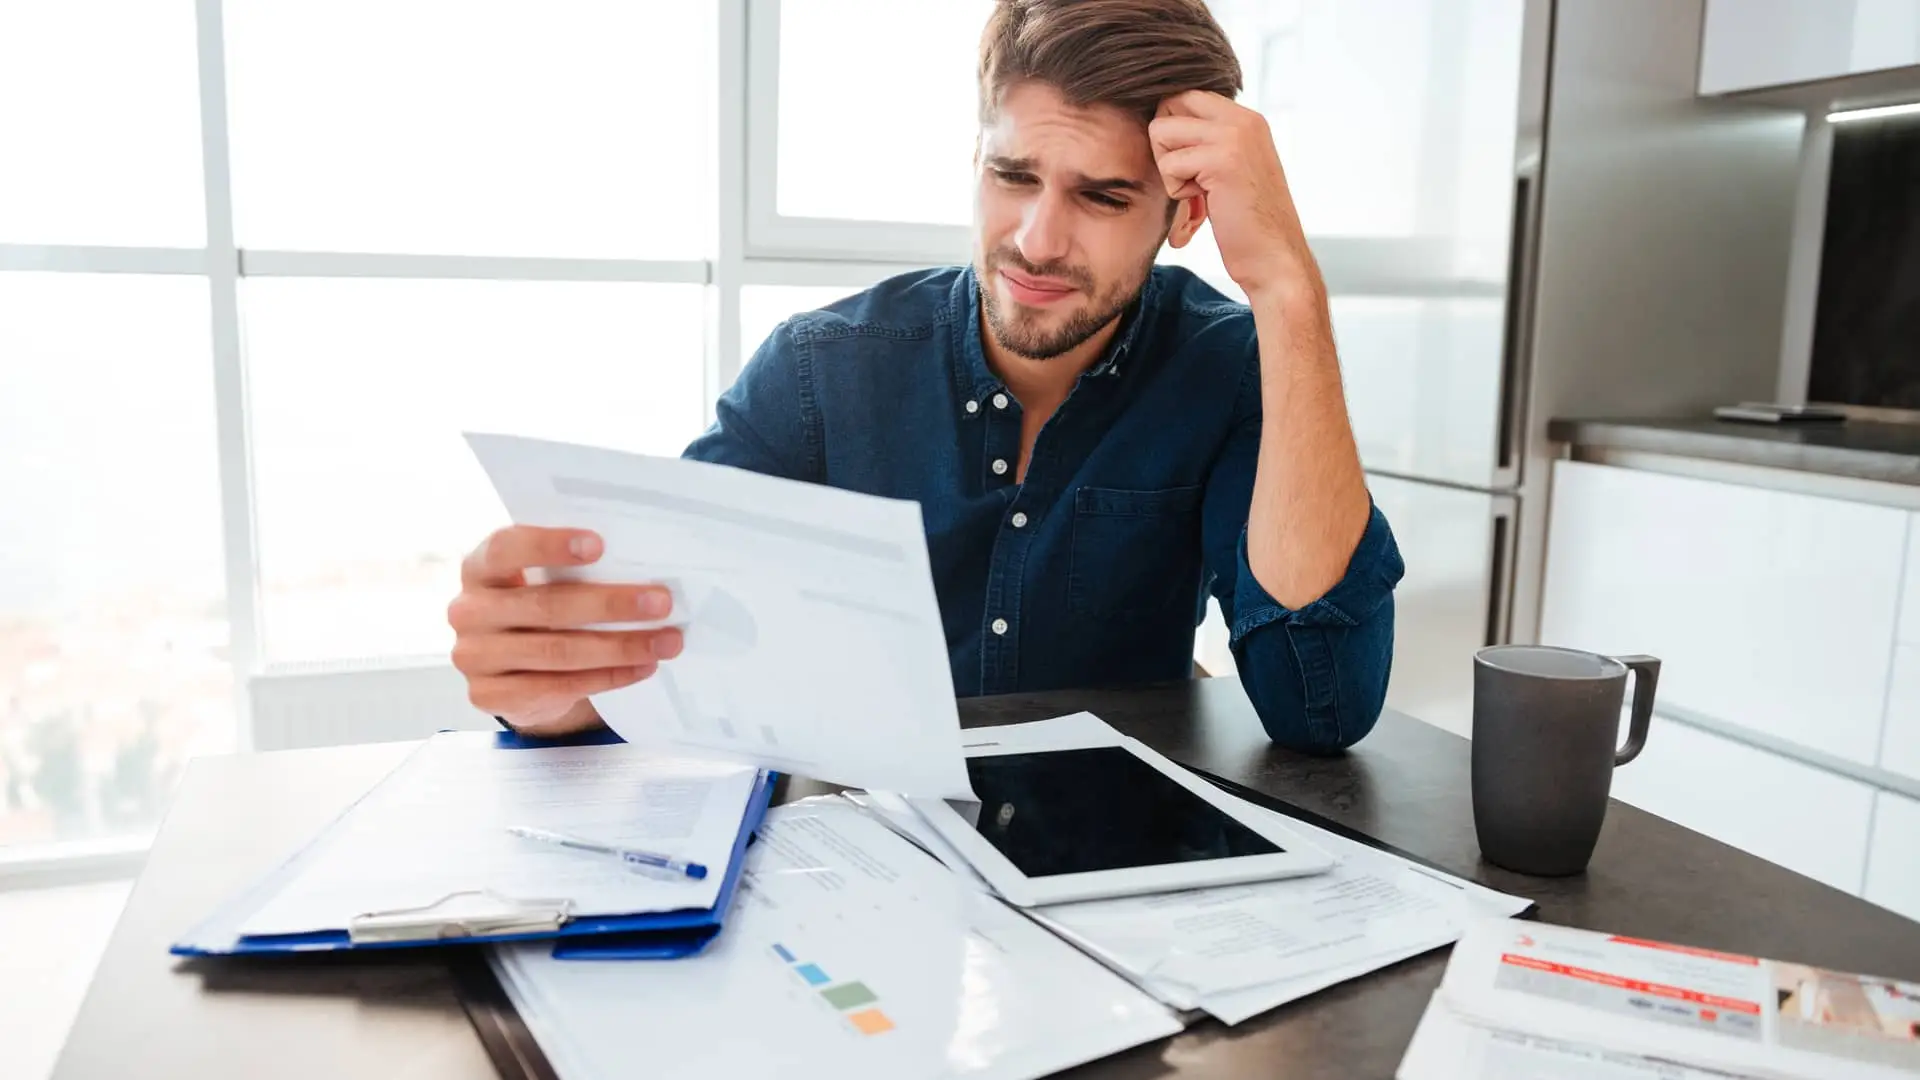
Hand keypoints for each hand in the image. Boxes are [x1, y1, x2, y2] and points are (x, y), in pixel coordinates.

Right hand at [447, 525, 683, 736]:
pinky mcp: (488, 696)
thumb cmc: (538, 609)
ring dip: (620, 647)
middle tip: (660, 602)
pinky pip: (557, 687)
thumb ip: (570, 570)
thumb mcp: (541, 582)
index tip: (600, 545)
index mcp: (479, 568)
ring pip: (557, 652)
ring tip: (666, 641)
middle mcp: (468, 610)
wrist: (512, 670)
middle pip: (545, 606)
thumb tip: (642, 565)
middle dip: (610, 605)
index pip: (506, 549)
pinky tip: (642, 668)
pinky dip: (607, 677)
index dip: (550, 546)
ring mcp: (473, 657)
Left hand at [1150, 90, 1318, 302]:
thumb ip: (1208, 144)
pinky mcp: (1223, 160)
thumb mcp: (1232, 171)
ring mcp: (1235, 136)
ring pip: (1161, 132)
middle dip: (1163, 144)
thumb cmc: (1248, 225)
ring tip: (1198, 196)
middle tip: (1185, 178)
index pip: (1185, 96)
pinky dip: (1177, 193)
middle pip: (1168, 104)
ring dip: (1170, 172)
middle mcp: (1243, 120)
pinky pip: (1169, 164)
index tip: (1188, 166)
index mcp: (1247, 120)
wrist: (1275, 259)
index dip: (1172, 131)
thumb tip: (1161, 125)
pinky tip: (1204, 208)